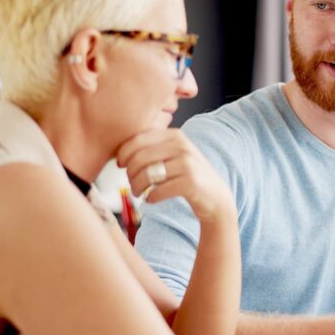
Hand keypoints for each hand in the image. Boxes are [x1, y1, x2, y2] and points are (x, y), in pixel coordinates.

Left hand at [117, 129, 235, 224]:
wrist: (215, 197)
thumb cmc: (187, 176)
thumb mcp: (174, 154)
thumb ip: (153, 147)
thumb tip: (119, 153)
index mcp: (175, 135)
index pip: (138, 139)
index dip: (123, 153)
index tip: (120, 165)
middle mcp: (182, 146)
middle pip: (140, 158)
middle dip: (129, 173)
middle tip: (131, 184)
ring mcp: (188, 164)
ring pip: (147, 175)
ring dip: (137, 187)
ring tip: (138, 192)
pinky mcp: (190, 183)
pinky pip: (158, 191)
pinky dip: (150, 198)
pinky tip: (151, 199)